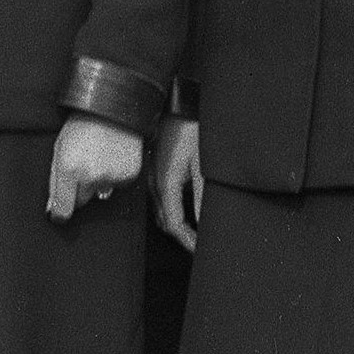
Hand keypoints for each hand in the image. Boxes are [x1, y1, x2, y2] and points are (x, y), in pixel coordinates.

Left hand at [44, 116, 147, 222]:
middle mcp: (90, 177)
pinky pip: (116, 185)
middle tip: (80, 168)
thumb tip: (52, 207)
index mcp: (68, 170)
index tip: (58, 215)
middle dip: (78, 191)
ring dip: (97, 182)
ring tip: (98, 158)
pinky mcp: (128, 176)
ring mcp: (111, 178)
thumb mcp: (59, 147)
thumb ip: (54, 179)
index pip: (63, 208)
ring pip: (99, 193)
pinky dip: (113, 176)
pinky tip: (111, 157)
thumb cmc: (81, 125)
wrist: (112, 111)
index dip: (59, 214)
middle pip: (81, 202)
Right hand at [153, 117, 204, 253]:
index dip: (187, 241)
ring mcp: (150, 175)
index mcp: (165, 184)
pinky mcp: (152, 168)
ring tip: (193, 230)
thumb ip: (201, 198)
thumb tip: (203, 224)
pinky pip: (158, 198)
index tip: (200, 250)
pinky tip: (182, 208)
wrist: (175, 103)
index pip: (173, 225)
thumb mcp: (201, 165)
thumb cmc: (190, 129)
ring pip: (159, 211)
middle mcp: (152, 183)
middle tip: (199, 244)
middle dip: (181, 236)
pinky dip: (170, 209)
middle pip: (163, 221)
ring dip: (175, 223)